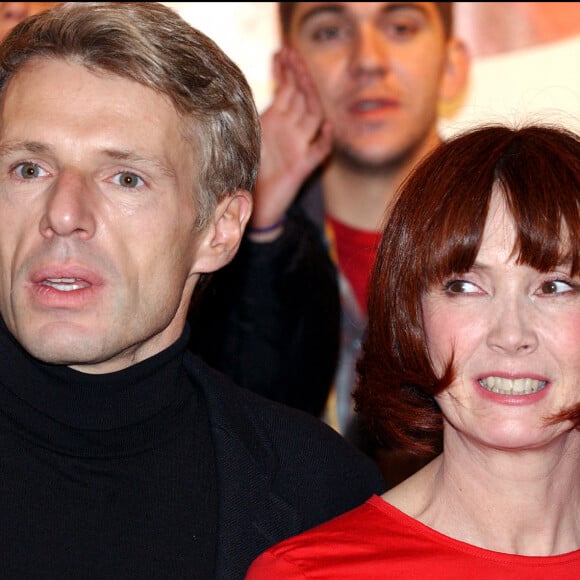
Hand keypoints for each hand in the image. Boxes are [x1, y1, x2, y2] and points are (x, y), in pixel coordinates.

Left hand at [248, 47, 332, 241]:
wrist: (258, 203)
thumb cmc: (251, 171)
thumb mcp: (247, 138)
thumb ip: (249, 118)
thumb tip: (231, 92)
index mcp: (277, 123)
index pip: (286, 91)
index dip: (285, 72)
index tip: (281, 52)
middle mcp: (291, 132)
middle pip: (301, 97)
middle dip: (297, 75)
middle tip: (292, 53)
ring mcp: (299, 147)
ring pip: (312, 118)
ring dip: (308, 96)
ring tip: (302, 75)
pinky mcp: (303, 167)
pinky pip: (319, 152)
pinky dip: (324, 141)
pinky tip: (325, 128)